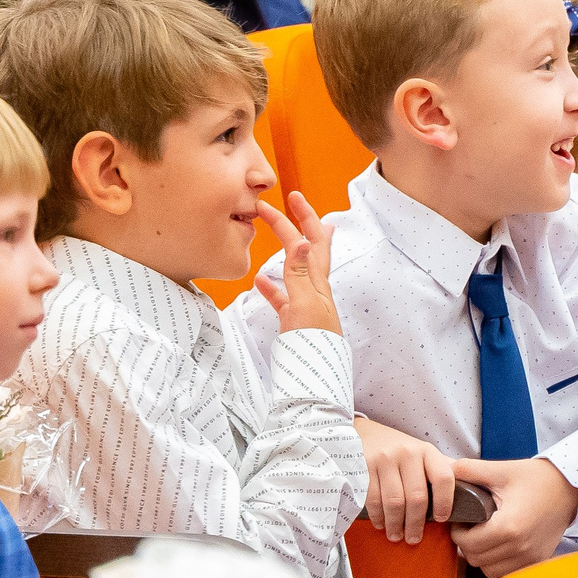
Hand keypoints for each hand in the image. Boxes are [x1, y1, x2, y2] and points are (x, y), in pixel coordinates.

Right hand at [251, 192, 338, 334]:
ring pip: (297, 270)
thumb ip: (299, 274)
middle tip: (292, 202)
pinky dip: (272, 286)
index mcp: (318, 282)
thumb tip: (301, 239)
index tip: (287, 197)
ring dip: (289, 250)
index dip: (299, 218)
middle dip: (302, 223)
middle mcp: (315, 289)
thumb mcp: (305, 304)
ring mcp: (305, 304)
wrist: (315, 380)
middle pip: (309, 249)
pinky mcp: (295, 321)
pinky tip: (260, 281)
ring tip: (285, 236)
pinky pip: (282, 297)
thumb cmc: (312, 343)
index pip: (309, 241)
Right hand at [353, 415, 453, 542]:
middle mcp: (407, 453)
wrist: (364, 433)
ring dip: (396, 524)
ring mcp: (384, 459)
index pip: (444, 478)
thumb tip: (469, 491)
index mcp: (427, 451)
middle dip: (416, 523)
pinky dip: (378, 516)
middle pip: (417, 497)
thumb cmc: (399, 449)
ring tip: (397, 536)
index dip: (445, 502)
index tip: (441, 519)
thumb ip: (440, 470)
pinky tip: (381, 524)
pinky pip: (373, 499)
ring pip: (394, 502)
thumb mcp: (423, 453)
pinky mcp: (364, 467)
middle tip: (413, 538)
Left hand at [449, 456, 577, 575]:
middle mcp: (520, 547)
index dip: (457, 532)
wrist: (569, 487)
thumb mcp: (502, 470)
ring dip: (482, 556)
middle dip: (467, 544)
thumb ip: (470, 470)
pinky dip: (498, 562)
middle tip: (471, 526)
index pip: (468, 543)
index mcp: (509, 527)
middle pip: (476, 559)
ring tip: (485, 535)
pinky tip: (500, 544)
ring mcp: (531, 557)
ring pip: (489, 570)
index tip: (461, 520)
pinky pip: (506, 571)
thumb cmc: (536, 477)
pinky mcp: (538, 560)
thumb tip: (446, 470)